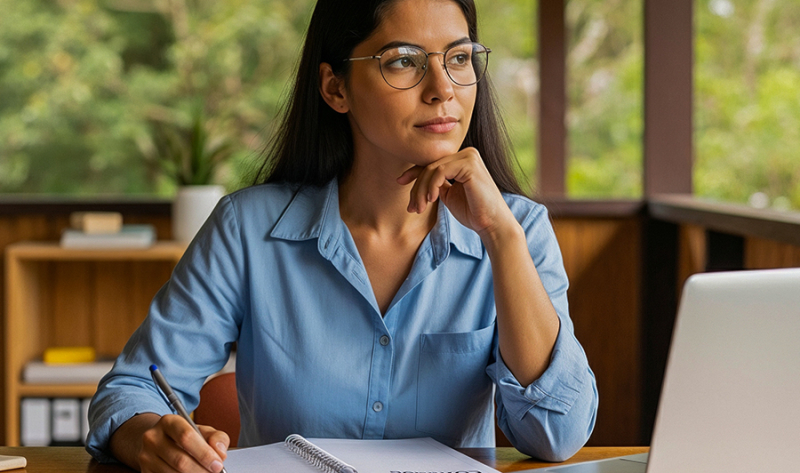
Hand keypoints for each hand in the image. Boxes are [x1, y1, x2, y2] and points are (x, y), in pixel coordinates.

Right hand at [138, 414, 228, 472]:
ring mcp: (146, 456)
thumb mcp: (202, 430)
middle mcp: (153, 437)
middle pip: (180, 460)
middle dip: (201, 470)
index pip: (186, 437)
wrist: (158, 441)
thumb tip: (220, 452)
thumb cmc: (184, 435)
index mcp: (169, 422)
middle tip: (213, 472)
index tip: (217, 464)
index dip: (204, 453)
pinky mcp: (145, 470)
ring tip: (203, 472)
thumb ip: (216, 437)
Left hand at [396, 147, 516, 240]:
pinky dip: (431, 186)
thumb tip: (416, 178)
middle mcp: (467, 153)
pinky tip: (431, 200)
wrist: (492, 223)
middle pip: (430, 165)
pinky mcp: (469, 164)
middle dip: (416, 187)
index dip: (414, 172)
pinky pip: (440, 171)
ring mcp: (469, 156)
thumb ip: (437, 183)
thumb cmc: (473, 211)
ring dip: (421, 190)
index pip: (433, 162)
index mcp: (463, 159)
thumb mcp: (449, 194)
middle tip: (411, 207)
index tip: (399, 182)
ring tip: (419, 208)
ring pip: (432, 169)